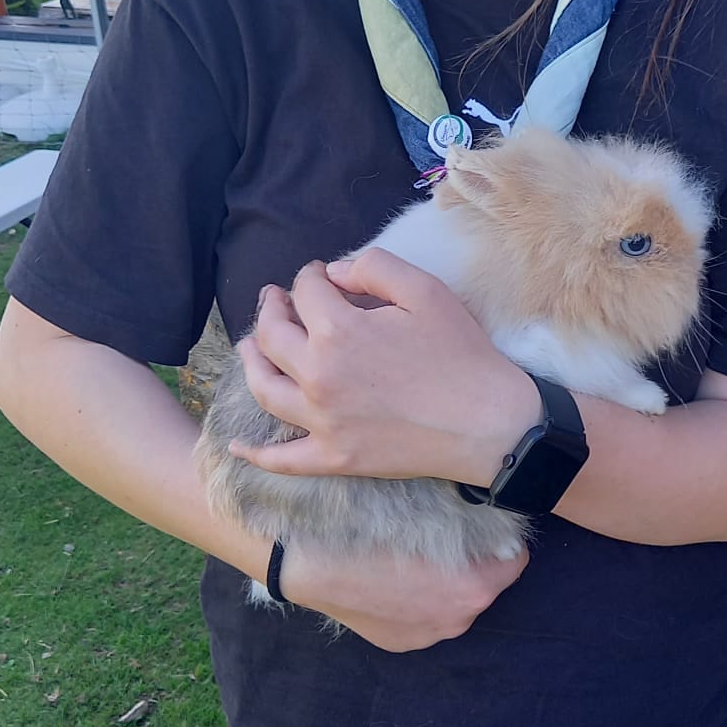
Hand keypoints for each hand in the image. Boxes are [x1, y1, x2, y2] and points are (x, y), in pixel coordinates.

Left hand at [230, 250, 540, 486]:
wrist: (489, 424)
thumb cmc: (462, 355)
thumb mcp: (426, 291)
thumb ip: (374, 268)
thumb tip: (335, 273)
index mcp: (339, 331)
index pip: (305, 292)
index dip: (309, 276)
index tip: (318, 275)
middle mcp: (318, 375)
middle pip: (272, 336)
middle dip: (270, 309)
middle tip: (274, 299)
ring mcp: (321, 421)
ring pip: (264, 388)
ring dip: (250, 362)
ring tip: (249, 346)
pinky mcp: (333, 457)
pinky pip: (282, 459)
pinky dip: (255, 454)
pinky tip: (238, 447)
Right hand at [277, 540, 529, 651]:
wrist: (315, 565)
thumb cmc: (372, 530)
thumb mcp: (428, 514)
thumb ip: (469, 525)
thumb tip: (491, 520)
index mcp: (474, 588)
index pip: (515, 561)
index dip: (501, 541)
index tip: (485, 529)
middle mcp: (459, 620)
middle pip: (484, 585)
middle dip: (472, 566)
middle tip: (444, 542)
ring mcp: (429, 638)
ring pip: (453, 605)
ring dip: (443, 587)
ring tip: (414, 562)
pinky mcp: (402, 644)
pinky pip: (424, 620)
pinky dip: (417, 604)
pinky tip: (393, 584)